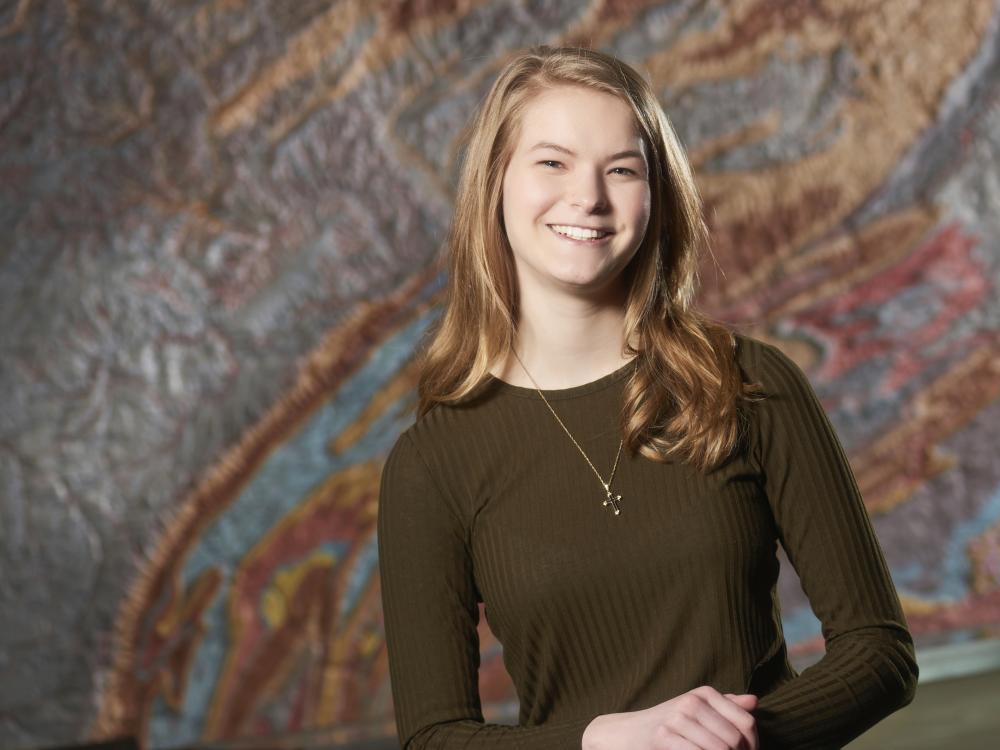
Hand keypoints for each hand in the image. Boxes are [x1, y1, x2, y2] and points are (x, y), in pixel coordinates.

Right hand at [581, 686, 758, 749]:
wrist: (626, 733)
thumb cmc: (667, 724)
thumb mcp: (696, 710)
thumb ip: (725, 706)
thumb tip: (754, 701)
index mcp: (705, 694)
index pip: (747, 723)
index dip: (752, 746)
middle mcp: (692, 702)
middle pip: (735, 741)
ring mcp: (677, 718)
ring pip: (719, 749)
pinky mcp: (663, 736)